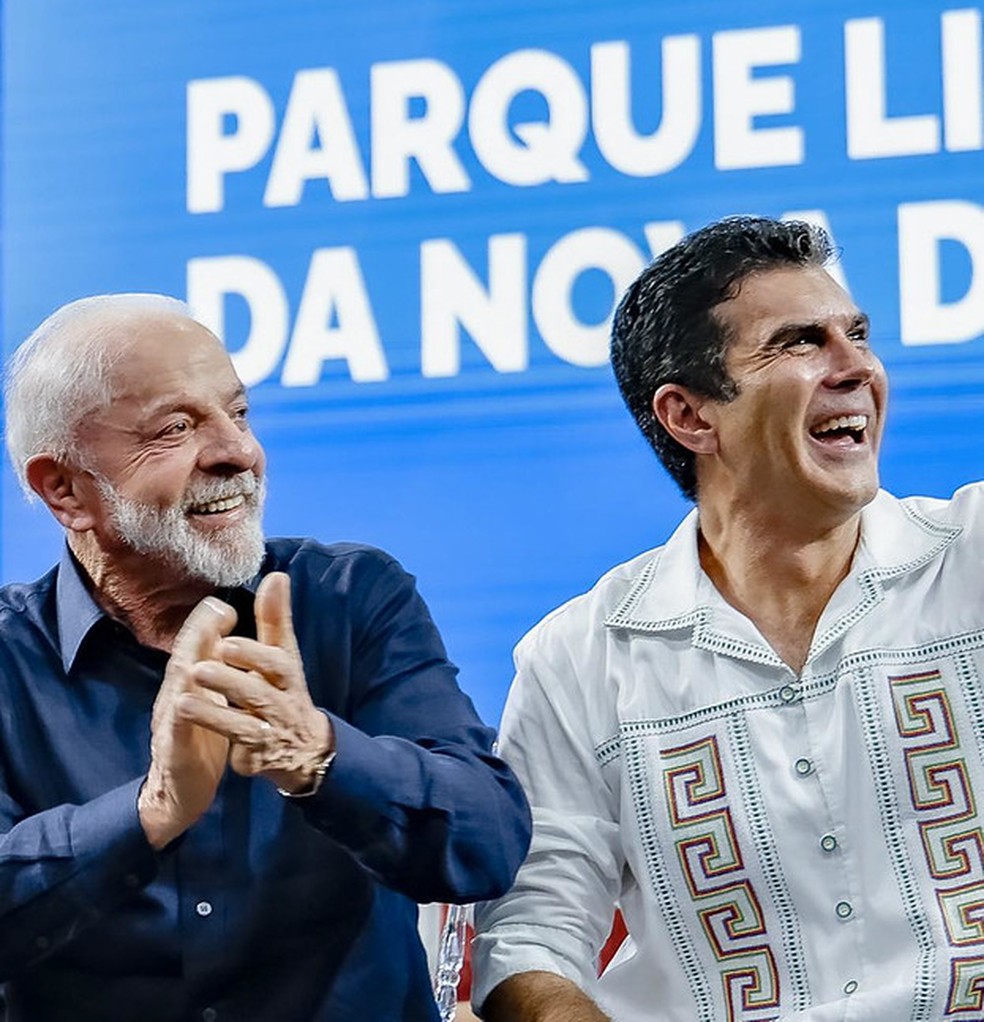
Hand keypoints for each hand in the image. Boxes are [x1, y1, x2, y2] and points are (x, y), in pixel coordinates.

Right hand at [138, 596, 237, 849]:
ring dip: (187, 669)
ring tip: (201, 648)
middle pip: (184, 660)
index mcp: (190, 684)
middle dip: (198, 635)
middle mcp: (176, 696)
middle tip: (216, 612)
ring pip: (177, 691)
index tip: (223, 605)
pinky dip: (180, 716)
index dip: (207, 626)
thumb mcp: (213, 698)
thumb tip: (225, 631)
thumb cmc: (201, 738)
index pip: (197, 648)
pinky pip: (175, 732)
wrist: (181, 792)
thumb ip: (218, 667)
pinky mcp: (174, 751)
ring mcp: (170, 723)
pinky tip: (182, 704)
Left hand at [183, 572, 333, 793]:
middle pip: (259, 693)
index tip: (226, 643)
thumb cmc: (286, 690)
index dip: (252, 655)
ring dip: (215, 713)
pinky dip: (218, 737)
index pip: (276, 663)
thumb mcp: (284, 655)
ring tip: (183, 701)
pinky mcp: (258, 755)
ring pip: (245, 723)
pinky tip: (193, 726)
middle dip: (230, 681)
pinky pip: (240, 748)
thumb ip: (275, 618)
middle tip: (199, 668)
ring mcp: (271, 731)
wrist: (305, 747)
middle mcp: (282, 702)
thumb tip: (276, 575)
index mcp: (287, 675)